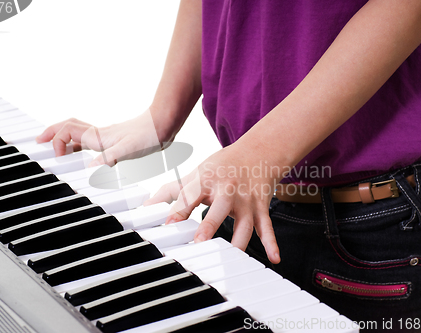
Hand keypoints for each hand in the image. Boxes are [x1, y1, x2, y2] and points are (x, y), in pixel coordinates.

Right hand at [36, 109, 163, 165]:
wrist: (164, 124)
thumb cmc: (149, 134)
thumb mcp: (129, 149)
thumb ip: (110, 157)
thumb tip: (91, 167)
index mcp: (98, 135)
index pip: (67, 131)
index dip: (56, 140)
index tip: (56, 156)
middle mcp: (99, 134)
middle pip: (68, 127)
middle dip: (51, 133)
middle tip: (38, 141)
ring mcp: (106, 136)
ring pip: (78, 133)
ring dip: (64, 139)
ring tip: (56, 150)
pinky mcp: (115, 140)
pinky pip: (91, 140)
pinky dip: (81, 145)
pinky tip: (85, 155)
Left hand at [145, 144, 281, 263]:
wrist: (256, 153)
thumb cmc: (221, 167)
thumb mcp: (195, 174)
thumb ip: (170, 192)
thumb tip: (146, 207)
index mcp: (207, 181)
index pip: (189, 196)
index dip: (177, 211)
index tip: (167, 227)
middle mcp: (227, 190)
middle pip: (219, 208)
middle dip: (210, 225)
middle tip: (200, 242)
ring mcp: (246, 200)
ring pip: (245, 223)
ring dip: (239, 242)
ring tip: (232, 261)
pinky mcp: (260, 208)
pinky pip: (266, 227)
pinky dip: (271, 242)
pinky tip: (274, 258)